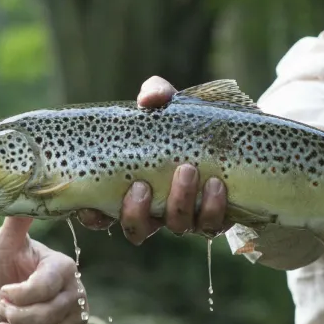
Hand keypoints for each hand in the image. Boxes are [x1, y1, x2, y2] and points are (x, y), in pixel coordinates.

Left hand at [0, 216, 84, 323]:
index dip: (18, 295)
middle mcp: (78, 291)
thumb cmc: (9, 266)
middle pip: (48, 316)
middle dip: (16, 318)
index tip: (2, 291)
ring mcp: (78, 317)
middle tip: (2, 310)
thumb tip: (19, 194)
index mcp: (64, 266)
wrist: (12, 295)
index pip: (44, 288)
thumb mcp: (6, 243)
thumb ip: (14, 224)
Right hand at [74, 75, 228, 243]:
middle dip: (136, 212)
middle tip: (142, 185)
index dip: (93, 217)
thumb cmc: (187, 122)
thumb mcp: (170, 105)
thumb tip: (146, 101)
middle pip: (137, 229)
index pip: (102, 215)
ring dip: (179, 202)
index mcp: (132, 189)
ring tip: (187, 170)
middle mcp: (156, 210)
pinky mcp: (214, 218)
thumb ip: (156, 94)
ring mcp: (184, 216)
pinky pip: (211, 224)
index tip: (92, 208)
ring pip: (176, 226)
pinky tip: (217, 184)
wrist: (230, 134)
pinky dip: (213, 206)